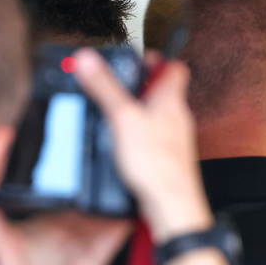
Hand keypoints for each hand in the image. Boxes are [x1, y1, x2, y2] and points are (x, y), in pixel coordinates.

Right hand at [72, 49, 211, 242]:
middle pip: (164, 91)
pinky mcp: (169, 159)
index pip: (174, 67)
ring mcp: (176, 140)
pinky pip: (155, 139)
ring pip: (159, 116)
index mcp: (171, 99)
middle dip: (141, 87)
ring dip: (140, 112)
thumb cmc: (157, 165)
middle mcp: (178, 118)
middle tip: (120, 88)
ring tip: (117, 116)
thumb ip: (104, 87)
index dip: (157, 59)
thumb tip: (87, 59)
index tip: (138, 59)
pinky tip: (124, 146)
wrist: (172, 205)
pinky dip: (140, 136)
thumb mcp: (122, 117)